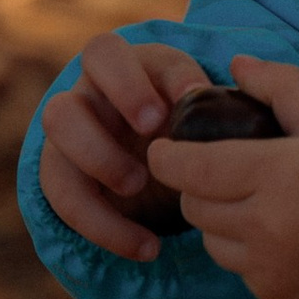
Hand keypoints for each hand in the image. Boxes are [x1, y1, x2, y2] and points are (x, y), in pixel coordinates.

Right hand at [38, 33, 208, 262]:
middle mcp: (94, 89)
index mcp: (132, 66)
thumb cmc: (201, 136)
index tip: (190, 96)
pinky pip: (60, 194)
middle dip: (119, 97)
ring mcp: (73, 129)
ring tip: (138, 184)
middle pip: (89, 61)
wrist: (171, 178)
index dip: (149, 72)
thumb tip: (241, 97)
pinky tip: (147, 246)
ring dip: (98, 154)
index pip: (117, 51)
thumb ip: (223, 106)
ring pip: (58, 120)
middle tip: (154, 129)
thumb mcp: (215, 118)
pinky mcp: (62, 174)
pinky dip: (103, 225)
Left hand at [145, 54, 298, 298]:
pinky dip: (250, 255)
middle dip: (200, 188)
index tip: (165, 150)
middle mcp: (267, 225)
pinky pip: (240, 273)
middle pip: (195, 206)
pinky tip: (283, 241)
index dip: (169, 158)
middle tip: (224, 175)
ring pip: (212, 242)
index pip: (193, 167)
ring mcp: (270, 268)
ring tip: (260, 209)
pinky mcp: (275, 297)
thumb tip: (236, 64)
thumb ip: (283, 88)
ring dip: (223, 224)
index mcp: (278, 174)